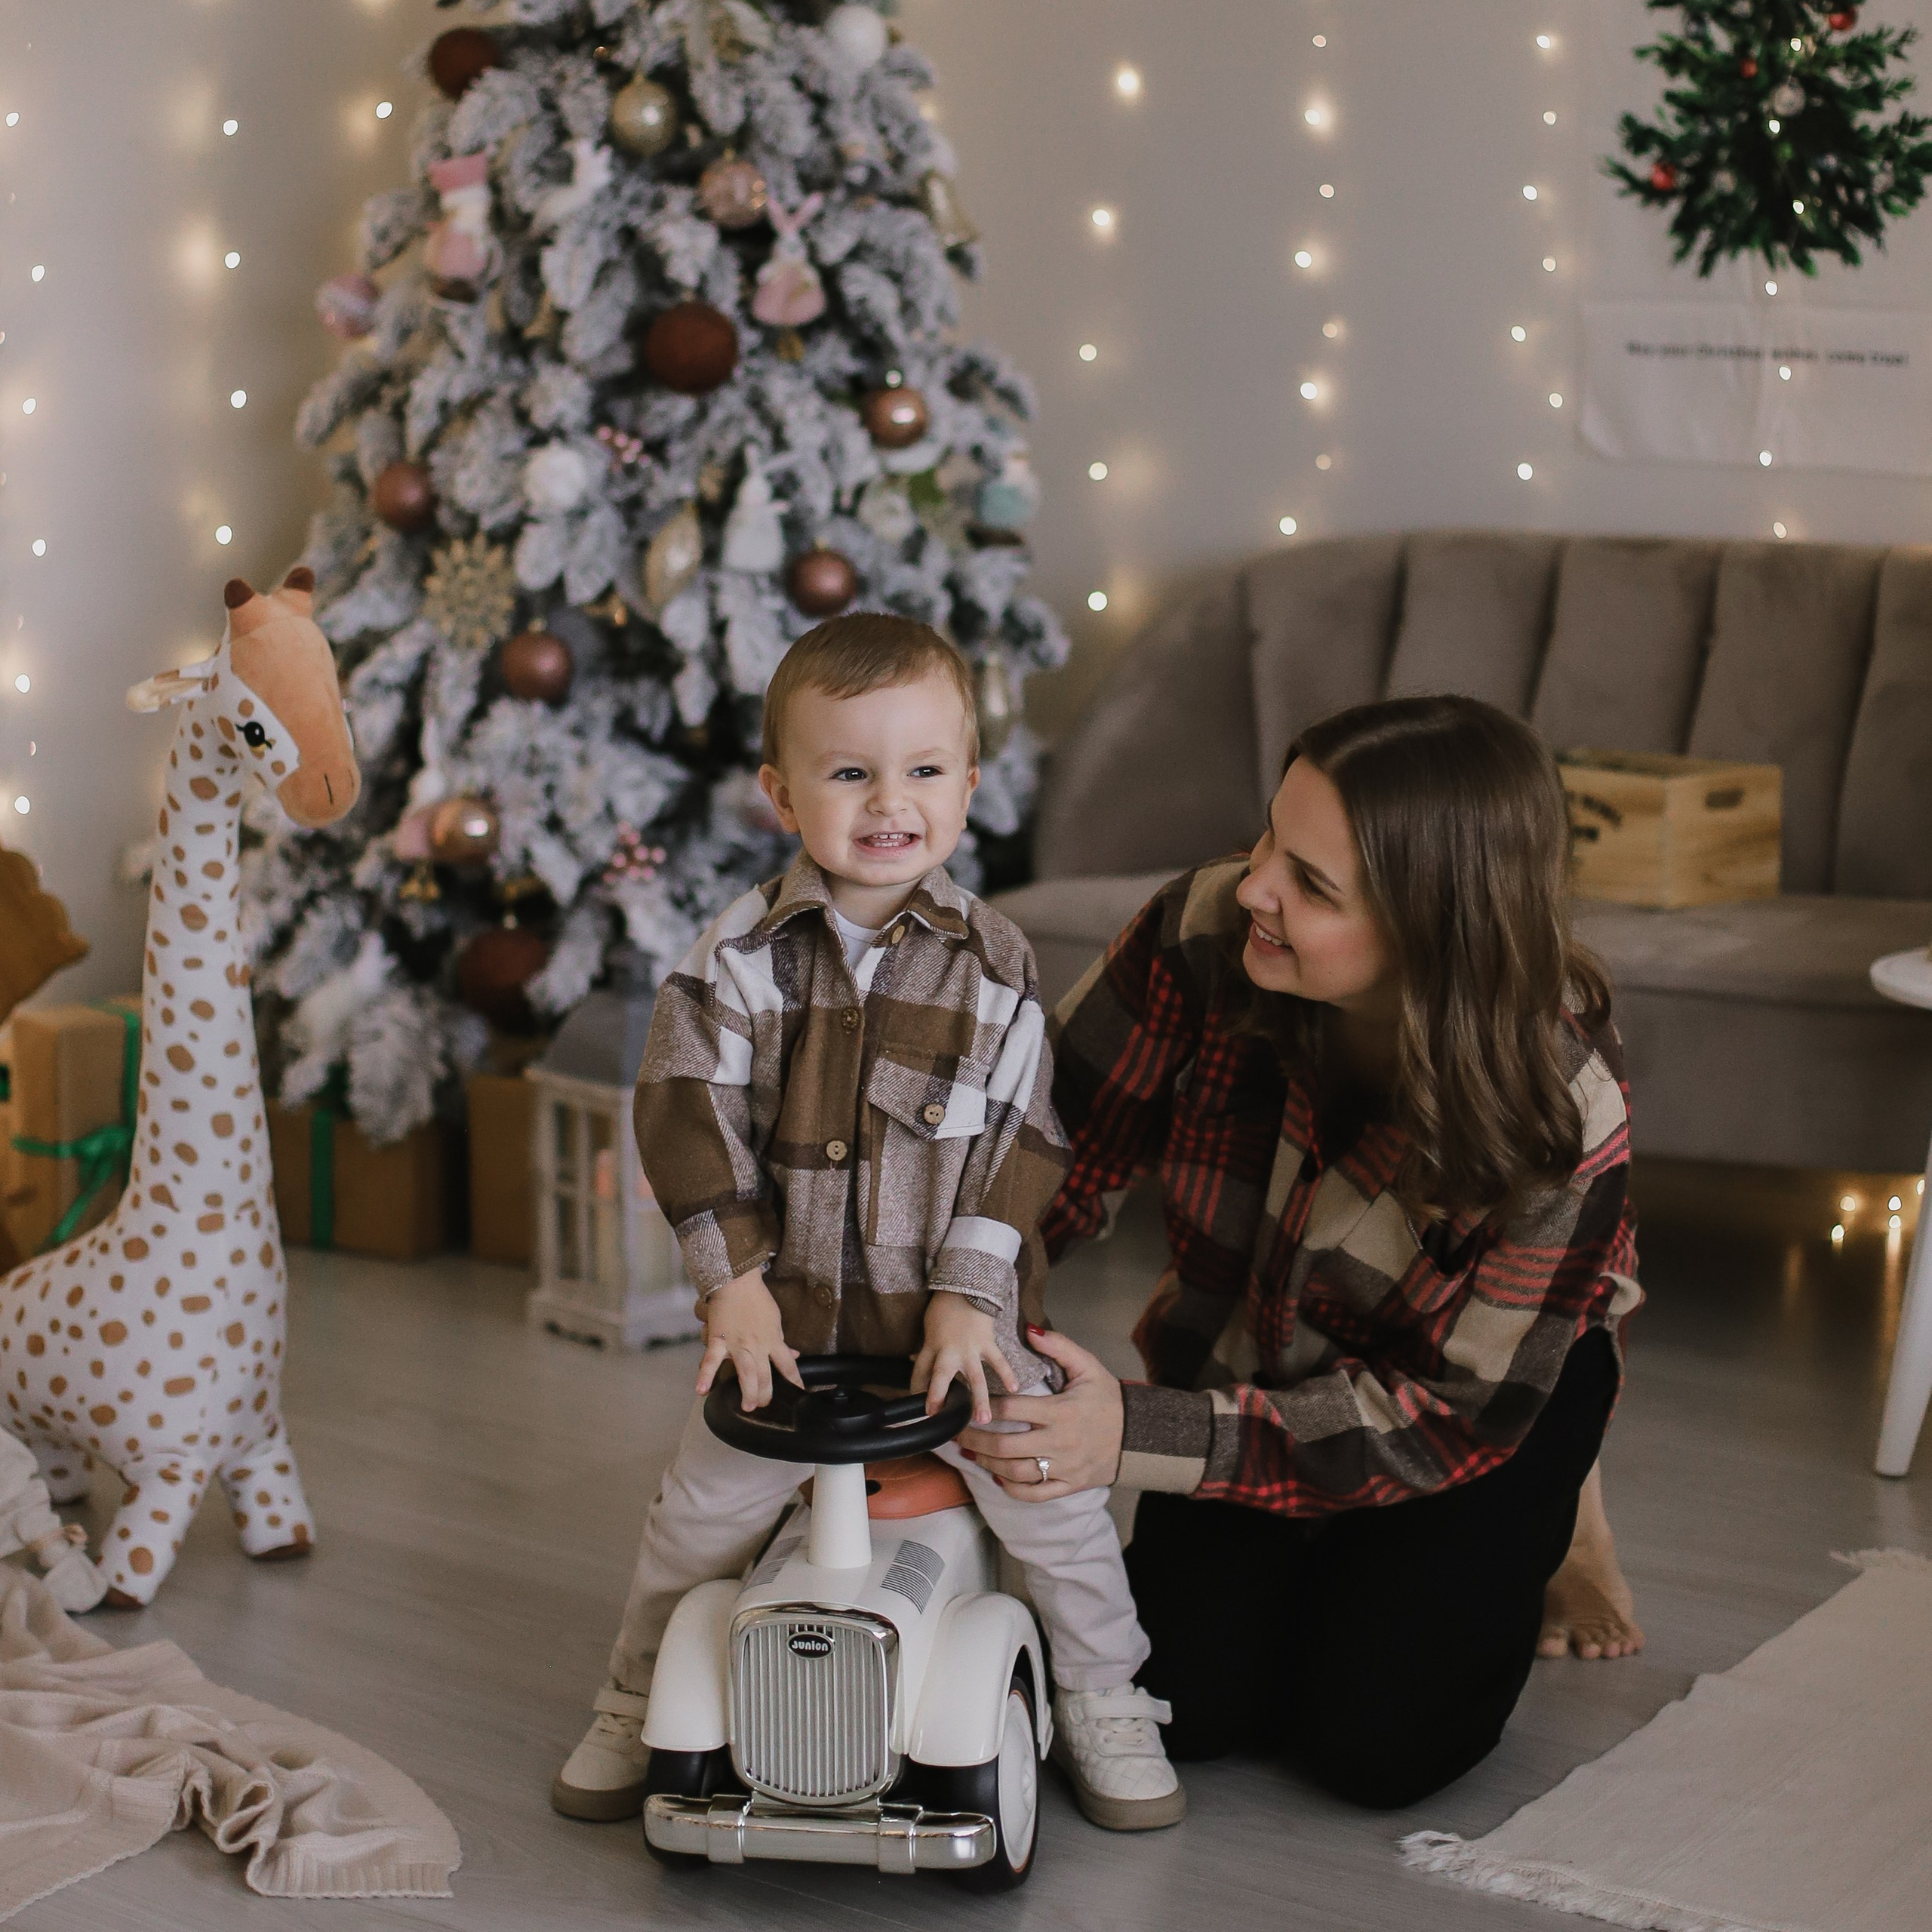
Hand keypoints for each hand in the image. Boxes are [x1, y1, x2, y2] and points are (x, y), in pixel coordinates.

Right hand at [694, 1269, 802, 1411]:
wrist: (737, 1281)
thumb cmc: (757, 1300)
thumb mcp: (776, 1321)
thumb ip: (781, 1342)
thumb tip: (793, 1355)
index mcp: (773, 1341)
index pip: (788, 1366)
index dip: (795, 1382)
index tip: (799, 1396)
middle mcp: (757, 1346)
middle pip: (765, 1375)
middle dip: (766, 1393)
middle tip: (764, 1407)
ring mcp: (737, 1344)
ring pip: (745, 1372)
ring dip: (748, 1391)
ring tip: (748, 1407)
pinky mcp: (719, 1340)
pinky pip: (711, 1360)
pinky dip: (705, 1376)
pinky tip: (702, 1391)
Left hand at [912, 1293, 1017, 1424]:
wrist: (966, 1286)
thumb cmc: (944, 1307)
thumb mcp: (929, 1327)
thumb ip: (927, 1347)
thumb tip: (916, 1360)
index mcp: (931, 1346)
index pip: (919, 1371)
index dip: (916, 1390)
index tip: (918, 1408)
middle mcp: (949, 1350)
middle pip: (941, 1375)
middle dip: (938, 1395)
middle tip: (937, 1415)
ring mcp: (970, 1348)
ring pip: (975, 1377)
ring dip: (979, 1399)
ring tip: (983, 1420)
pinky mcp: (987, 1343)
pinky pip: (998, 1361)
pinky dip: (1007, 1374)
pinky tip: (1014, 1389)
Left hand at [954, 1329, 1123, 1500]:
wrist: (1138, 1435)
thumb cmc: (1108, 1398)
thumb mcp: (1088, 1366)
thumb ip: (1059, 1346)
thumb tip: (1029, 1330)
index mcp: (1060, 1411)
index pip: (1011, 1409)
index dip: (984, 1407)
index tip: (965, 1404)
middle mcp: (1059, 1442)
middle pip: (1005, 1445)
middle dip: (974, 1439)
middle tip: (955, 1433)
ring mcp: (1064, 1467)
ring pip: (1015, 1472)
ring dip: (987, 1463)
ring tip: (970, 1453)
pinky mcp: (1069, 1485)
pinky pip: (1035, 1494)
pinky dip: (1013, 1489)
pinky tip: (998, 1478)